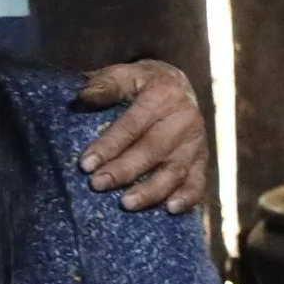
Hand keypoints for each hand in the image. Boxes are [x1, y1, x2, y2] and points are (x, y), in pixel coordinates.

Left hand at [72, 59, 208, 213]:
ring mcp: (195, 142)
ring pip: (174, 170)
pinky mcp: (202, 159)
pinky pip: (198, 181)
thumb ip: (105, 85)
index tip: (86, 164)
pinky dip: (187, 197)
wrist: (179, 85)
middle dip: (124, 170)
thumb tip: (81, 97)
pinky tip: (170, 210)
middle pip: (152, 150)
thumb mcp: (124, 73)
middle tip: (98, 184)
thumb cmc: (143, 82)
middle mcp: (184, 119)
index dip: (109, 145)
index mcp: (162, 96)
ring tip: (127, 204)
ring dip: (151, 190)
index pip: (132, 125)